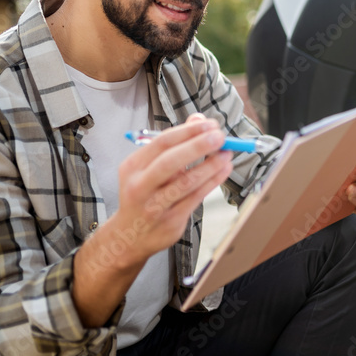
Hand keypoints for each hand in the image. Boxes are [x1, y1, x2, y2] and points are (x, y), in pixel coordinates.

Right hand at [107, 113, 233, 269]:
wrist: (129, 236)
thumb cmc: (144, 194)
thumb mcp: (149, 167)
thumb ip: (175, 143)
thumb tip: (199, 119)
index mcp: (133, 167)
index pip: (161, 143)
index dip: (188, 131)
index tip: (209, 124)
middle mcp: (140, 186)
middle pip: (170, 162)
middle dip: (198, 146)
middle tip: (220, 136)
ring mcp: (155, 206)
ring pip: (186, 182)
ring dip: (210, 165)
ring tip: (227, 153)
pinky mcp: (171, 221)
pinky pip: (196, 198)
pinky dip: (213, 181)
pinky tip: (224, 170)